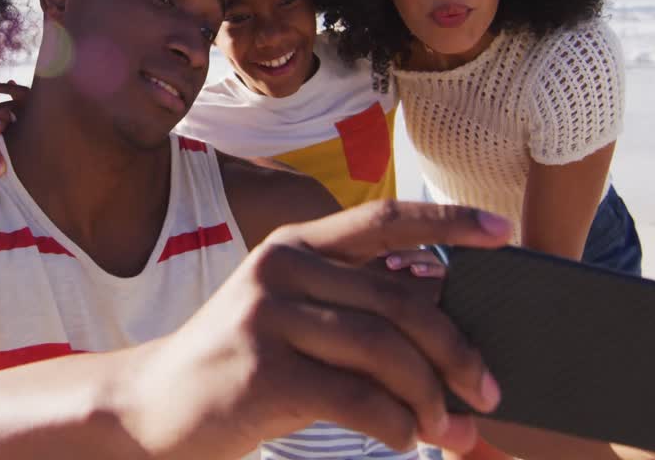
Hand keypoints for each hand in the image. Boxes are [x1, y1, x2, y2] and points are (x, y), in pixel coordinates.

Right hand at [120, 201, 513, 459]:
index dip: (449, 220)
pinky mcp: (262, 372)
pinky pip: (357, 398)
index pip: (384, 217)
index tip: (503, 231)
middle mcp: (282, 269)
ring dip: (431, 397)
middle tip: (488, 390)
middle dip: (457, 351)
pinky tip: (403, 439)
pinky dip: (395, 425)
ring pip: (385, 351)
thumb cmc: (238, 362)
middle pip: (401, 300)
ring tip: (449, 428)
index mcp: (295, 246)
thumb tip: (444, 310)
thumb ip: (352, 304)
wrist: (151, 405)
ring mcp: (268, 317)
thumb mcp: (289, 315)